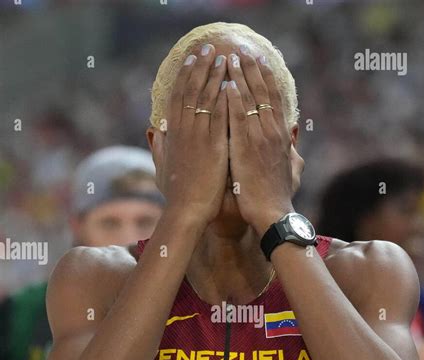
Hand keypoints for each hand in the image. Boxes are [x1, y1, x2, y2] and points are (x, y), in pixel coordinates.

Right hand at [152, 44, 228, 226]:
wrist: (187, 210)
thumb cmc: (176, 194)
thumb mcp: (161, 168)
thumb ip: (158, 148)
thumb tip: (154, 133)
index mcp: (172, 134)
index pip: (178, 97)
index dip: (185, 76)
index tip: (192, 60)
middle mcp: (183, 131)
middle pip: (191, 90)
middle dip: (201, 67)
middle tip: (209, 48)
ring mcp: (199, 136)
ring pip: (206, 98)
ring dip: (215, 75)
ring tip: (223, 57)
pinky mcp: (214, 145)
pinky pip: (220, 115)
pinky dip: (225, 97)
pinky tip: (232, 82)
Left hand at [226, 47, 295, 234]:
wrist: (273, 214)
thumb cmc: (280, 196)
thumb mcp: (293, 171)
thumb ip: (293, 152)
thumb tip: (295, 138)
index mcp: (282, 136)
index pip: (276, 100)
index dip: (267, 79)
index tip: (260, 62)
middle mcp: (273, 132)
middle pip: (264, 93)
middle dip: (252, 70)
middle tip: (242, 52)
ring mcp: (259, 139)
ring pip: (251, 101)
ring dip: (240, 78)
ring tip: (231, 60)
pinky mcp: (245, 148)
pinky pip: (239, 119)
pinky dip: (234, 101)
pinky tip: (227, 85)